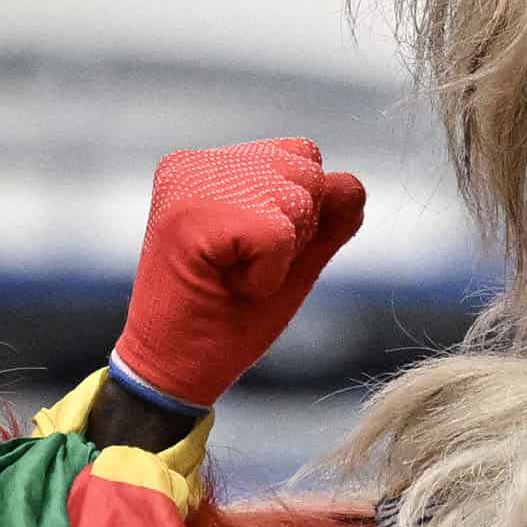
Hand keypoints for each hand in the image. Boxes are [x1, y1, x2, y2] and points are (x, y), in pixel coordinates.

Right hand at [111, 138, 364, 408]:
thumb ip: (327, 218)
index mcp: (210, 163)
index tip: (249, 251)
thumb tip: (352, 184)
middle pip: (308, 170)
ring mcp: (189, 184)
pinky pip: (280, 234)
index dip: (300, 216)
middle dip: (295, 230)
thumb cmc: (228, 317)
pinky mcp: (194, 216)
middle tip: (241, 266)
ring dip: (282, 252)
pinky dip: (269, 273)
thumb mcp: (292, 260)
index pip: (304, 156)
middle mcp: (195, 163)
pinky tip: (230, 285)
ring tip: (233, 274)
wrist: (173, 370)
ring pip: (299, 198)